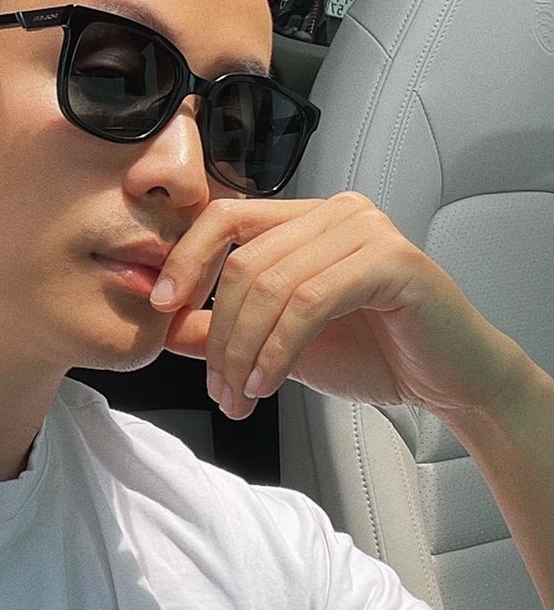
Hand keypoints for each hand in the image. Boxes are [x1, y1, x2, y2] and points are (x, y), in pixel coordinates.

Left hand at [149, 191, 520, 421]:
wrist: (452, 384)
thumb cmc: (375, 354)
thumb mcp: (280, 343)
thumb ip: (224, 327)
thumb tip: (164, 323)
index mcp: (307, 217)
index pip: (226, 217)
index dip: (186, 258)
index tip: (157, 304)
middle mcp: (336, 212)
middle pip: (245, 261)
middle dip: (220, 333)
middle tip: (217, 388)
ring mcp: (367, 230)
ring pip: (273, 285)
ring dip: (245, 350)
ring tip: (241, 397)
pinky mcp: (392, 261)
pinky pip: (310, 302)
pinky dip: (279, 348)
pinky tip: (269, 383)